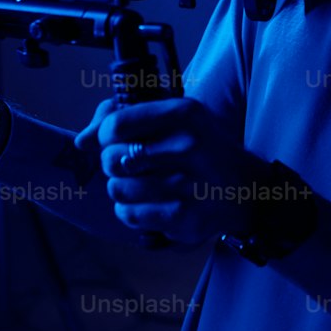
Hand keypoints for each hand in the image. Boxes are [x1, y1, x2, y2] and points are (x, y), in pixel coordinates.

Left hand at [74, 97, 264, 246]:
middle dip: (114, 164)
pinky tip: (149, 203)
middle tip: (134, 166)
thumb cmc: (202, 149)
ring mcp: (186, 184)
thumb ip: (122, 117)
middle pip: (111, 158)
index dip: (107, 136)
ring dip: (122, 189)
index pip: (115, 125)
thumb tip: (81, 142)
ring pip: (116, 188)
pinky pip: (128, 214)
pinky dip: (131, 211)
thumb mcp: (174, 118)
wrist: (248, 190)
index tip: (118, 141)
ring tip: (143, 185)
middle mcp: (187, 145)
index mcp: (184, 113)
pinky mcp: (182, 217)